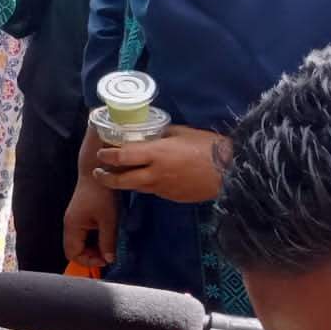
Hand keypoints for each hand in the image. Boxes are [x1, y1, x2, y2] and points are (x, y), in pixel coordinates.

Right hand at [64, 172, 118, 267]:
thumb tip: (109, 259)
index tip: (106, 258)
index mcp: (73, 226)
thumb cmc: (102, 194)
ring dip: (93, 247)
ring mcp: (74, 220)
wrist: (98, 172)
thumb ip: (107, 241)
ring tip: (108, 243)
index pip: (73, 254)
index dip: (88, 261)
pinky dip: (93, 239)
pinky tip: (106, 234)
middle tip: (109, 253)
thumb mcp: (109, 220)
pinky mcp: (79, 216)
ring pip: (80, 243)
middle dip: (91, 255)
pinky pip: (83, 234)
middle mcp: (69, 225)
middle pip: (75, 250)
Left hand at [94, 125, 226, 202]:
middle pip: (122, 180)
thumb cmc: (208, 146)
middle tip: (98, 173)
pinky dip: (145, 185)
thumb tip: (147, 132)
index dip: (107, 155)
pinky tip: (146, 178)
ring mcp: (164, 188)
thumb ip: (160, 135)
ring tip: (117, 176)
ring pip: (136, 187)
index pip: (122, 156)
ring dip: (125, 183)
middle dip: (106, 178)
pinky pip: (153, 191)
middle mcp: (156, 173)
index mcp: (157, 153)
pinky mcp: (172, 197)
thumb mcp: (181, 133)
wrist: (232, 171)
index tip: (100, 153)